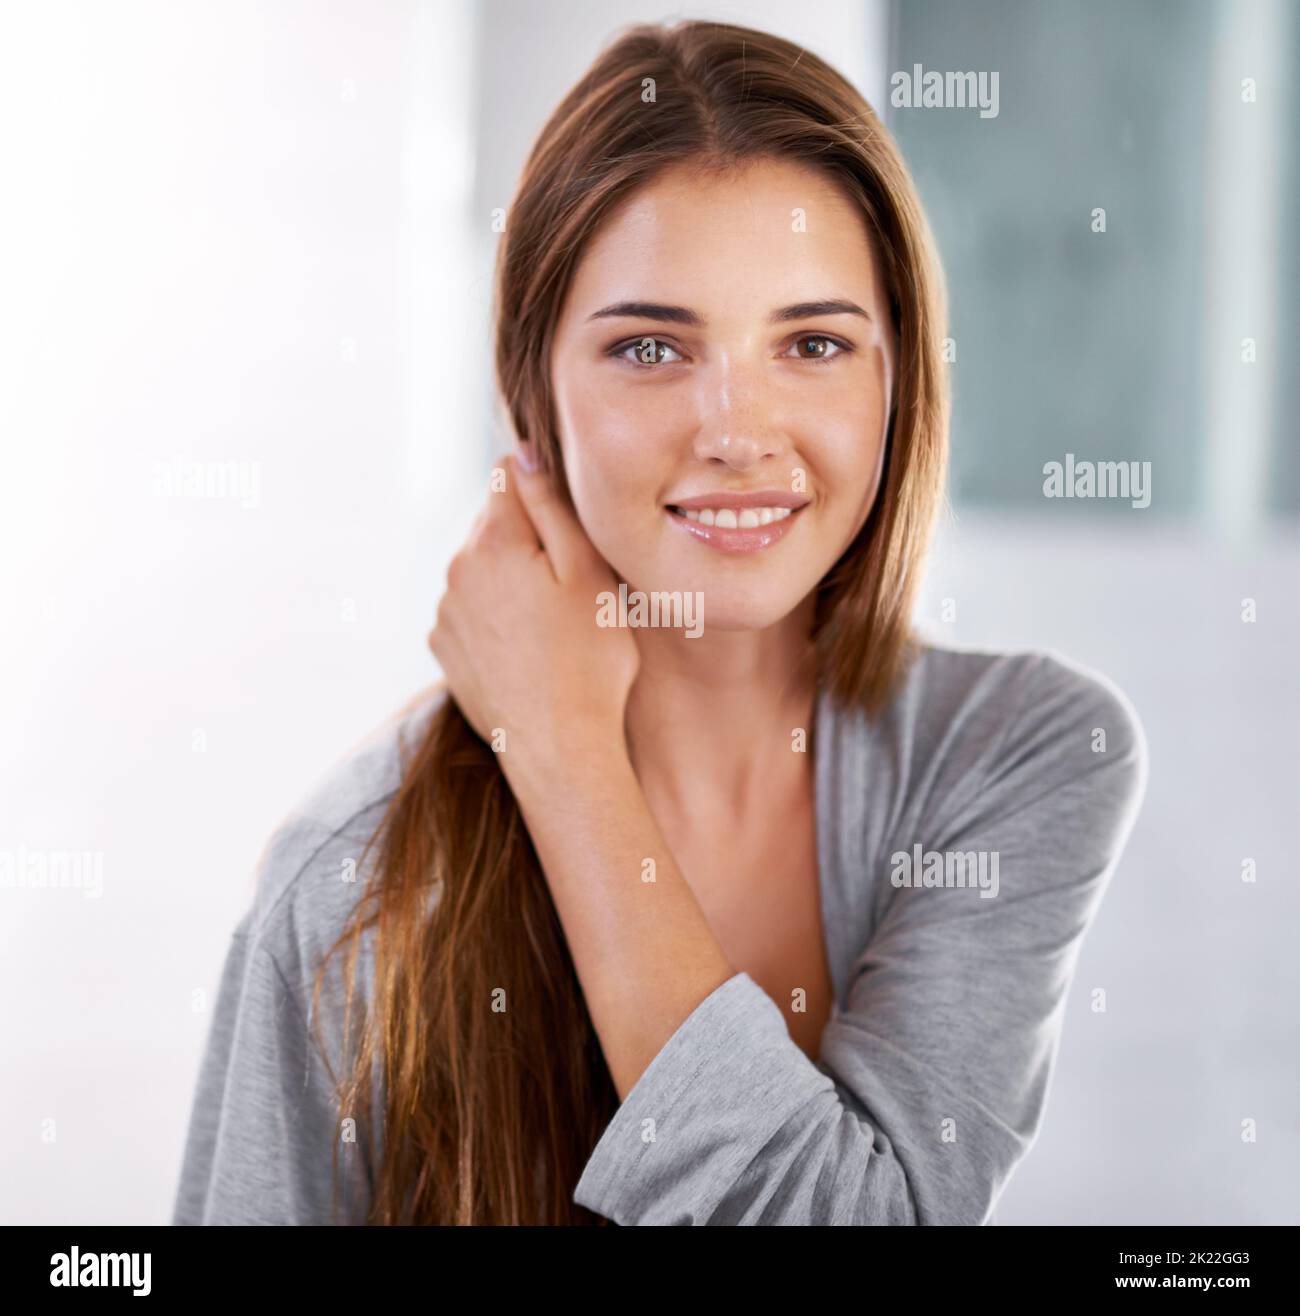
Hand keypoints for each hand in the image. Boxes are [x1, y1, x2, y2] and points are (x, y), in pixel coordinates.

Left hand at [427, 450, 638, 784]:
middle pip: (495, 525)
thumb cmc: (590, 661)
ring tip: (554, 624)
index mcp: (495, 541)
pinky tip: (530, 648)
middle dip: (530, 540)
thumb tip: (523, 454)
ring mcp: (445, 611)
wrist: (560, 748)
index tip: (572, 529)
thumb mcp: (589, 572)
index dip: (545, 494)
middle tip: (573, 585)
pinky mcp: (444, 648)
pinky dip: (497, 617)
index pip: (509, 476)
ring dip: (513, 579)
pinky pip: (472, 610)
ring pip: (483, 568)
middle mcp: (457, 569)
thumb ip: (552, 505)